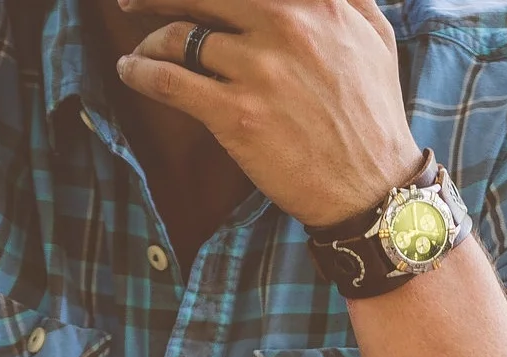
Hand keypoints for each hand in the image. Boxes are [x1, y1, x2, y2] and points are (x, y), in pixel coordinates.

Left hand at [115, 0, 422, 226]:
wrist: (374, 189)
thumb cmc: (374, 113)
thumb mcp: (374, 39)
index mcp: (318, 4)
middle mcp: (288, 27)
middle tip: (134, 3)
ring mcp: (260, 70)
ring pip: (177, 37)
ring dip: (150, 42)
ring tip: (144, 51)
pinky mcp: (238, 115)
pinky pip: (169, 81)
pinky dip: (140, 72)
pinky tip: (131, 71)